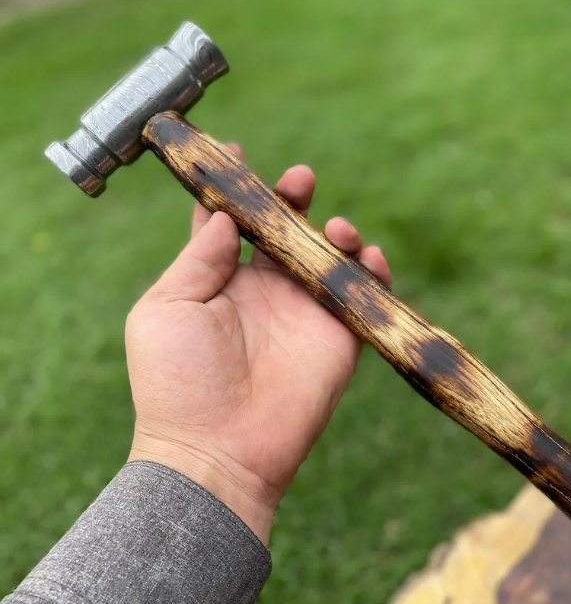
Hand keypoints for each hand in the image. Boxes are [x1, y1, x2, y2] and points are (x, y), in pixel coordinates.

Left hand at [126, 146, 391, 542]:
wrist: (218, 451)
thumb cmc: (178, 382)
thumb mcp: (165, 309)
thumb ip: (198, 259)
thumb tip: (226, 216)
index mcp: (219, 282)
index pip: (230, 225)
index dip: (235, 189)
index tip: (235, 152)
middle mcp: (264, 292)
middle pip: (286, 232)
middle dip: (293, 199)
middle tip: (300, 180)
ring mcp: (303, 314)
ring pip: (328, 257)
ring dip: (336, 232)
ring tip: (334, 229)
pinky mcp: (338, 338)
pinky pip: (363, 296)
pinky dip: (372, 272)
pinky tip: (368, 256)